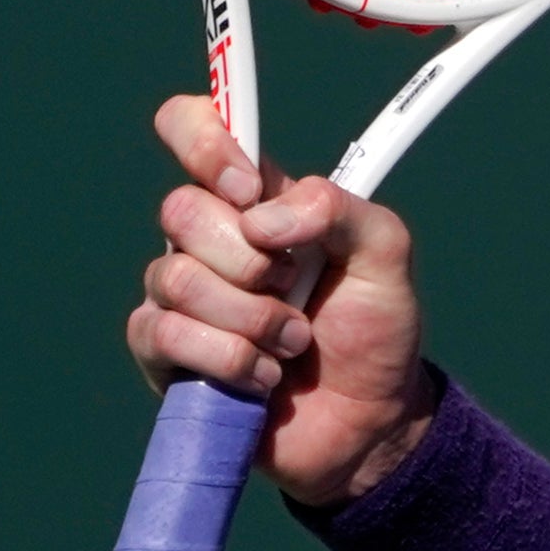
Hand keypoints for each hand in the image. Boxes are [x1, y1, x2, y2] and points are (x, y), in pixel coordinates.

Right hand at [127, 95, 434, 507]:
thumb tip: (265, 216)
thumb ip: (341, 208)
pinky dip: (229, 359)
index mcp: (257, 201)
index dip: (204, 141)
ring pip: (174, 277)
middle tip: (294, 288)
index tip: (246, 185)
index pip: (194, 129)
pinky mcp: (165, 355)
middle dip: (250, 260)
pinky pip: (163, 334)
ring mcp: (181, 297)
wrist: (369, 421)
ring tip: (292, 343)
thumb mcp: (386, 254)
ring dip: (250, 319)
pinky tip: (264, 376)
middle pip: (180, 211)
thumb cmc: (375, 331)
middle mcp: (209, 241)